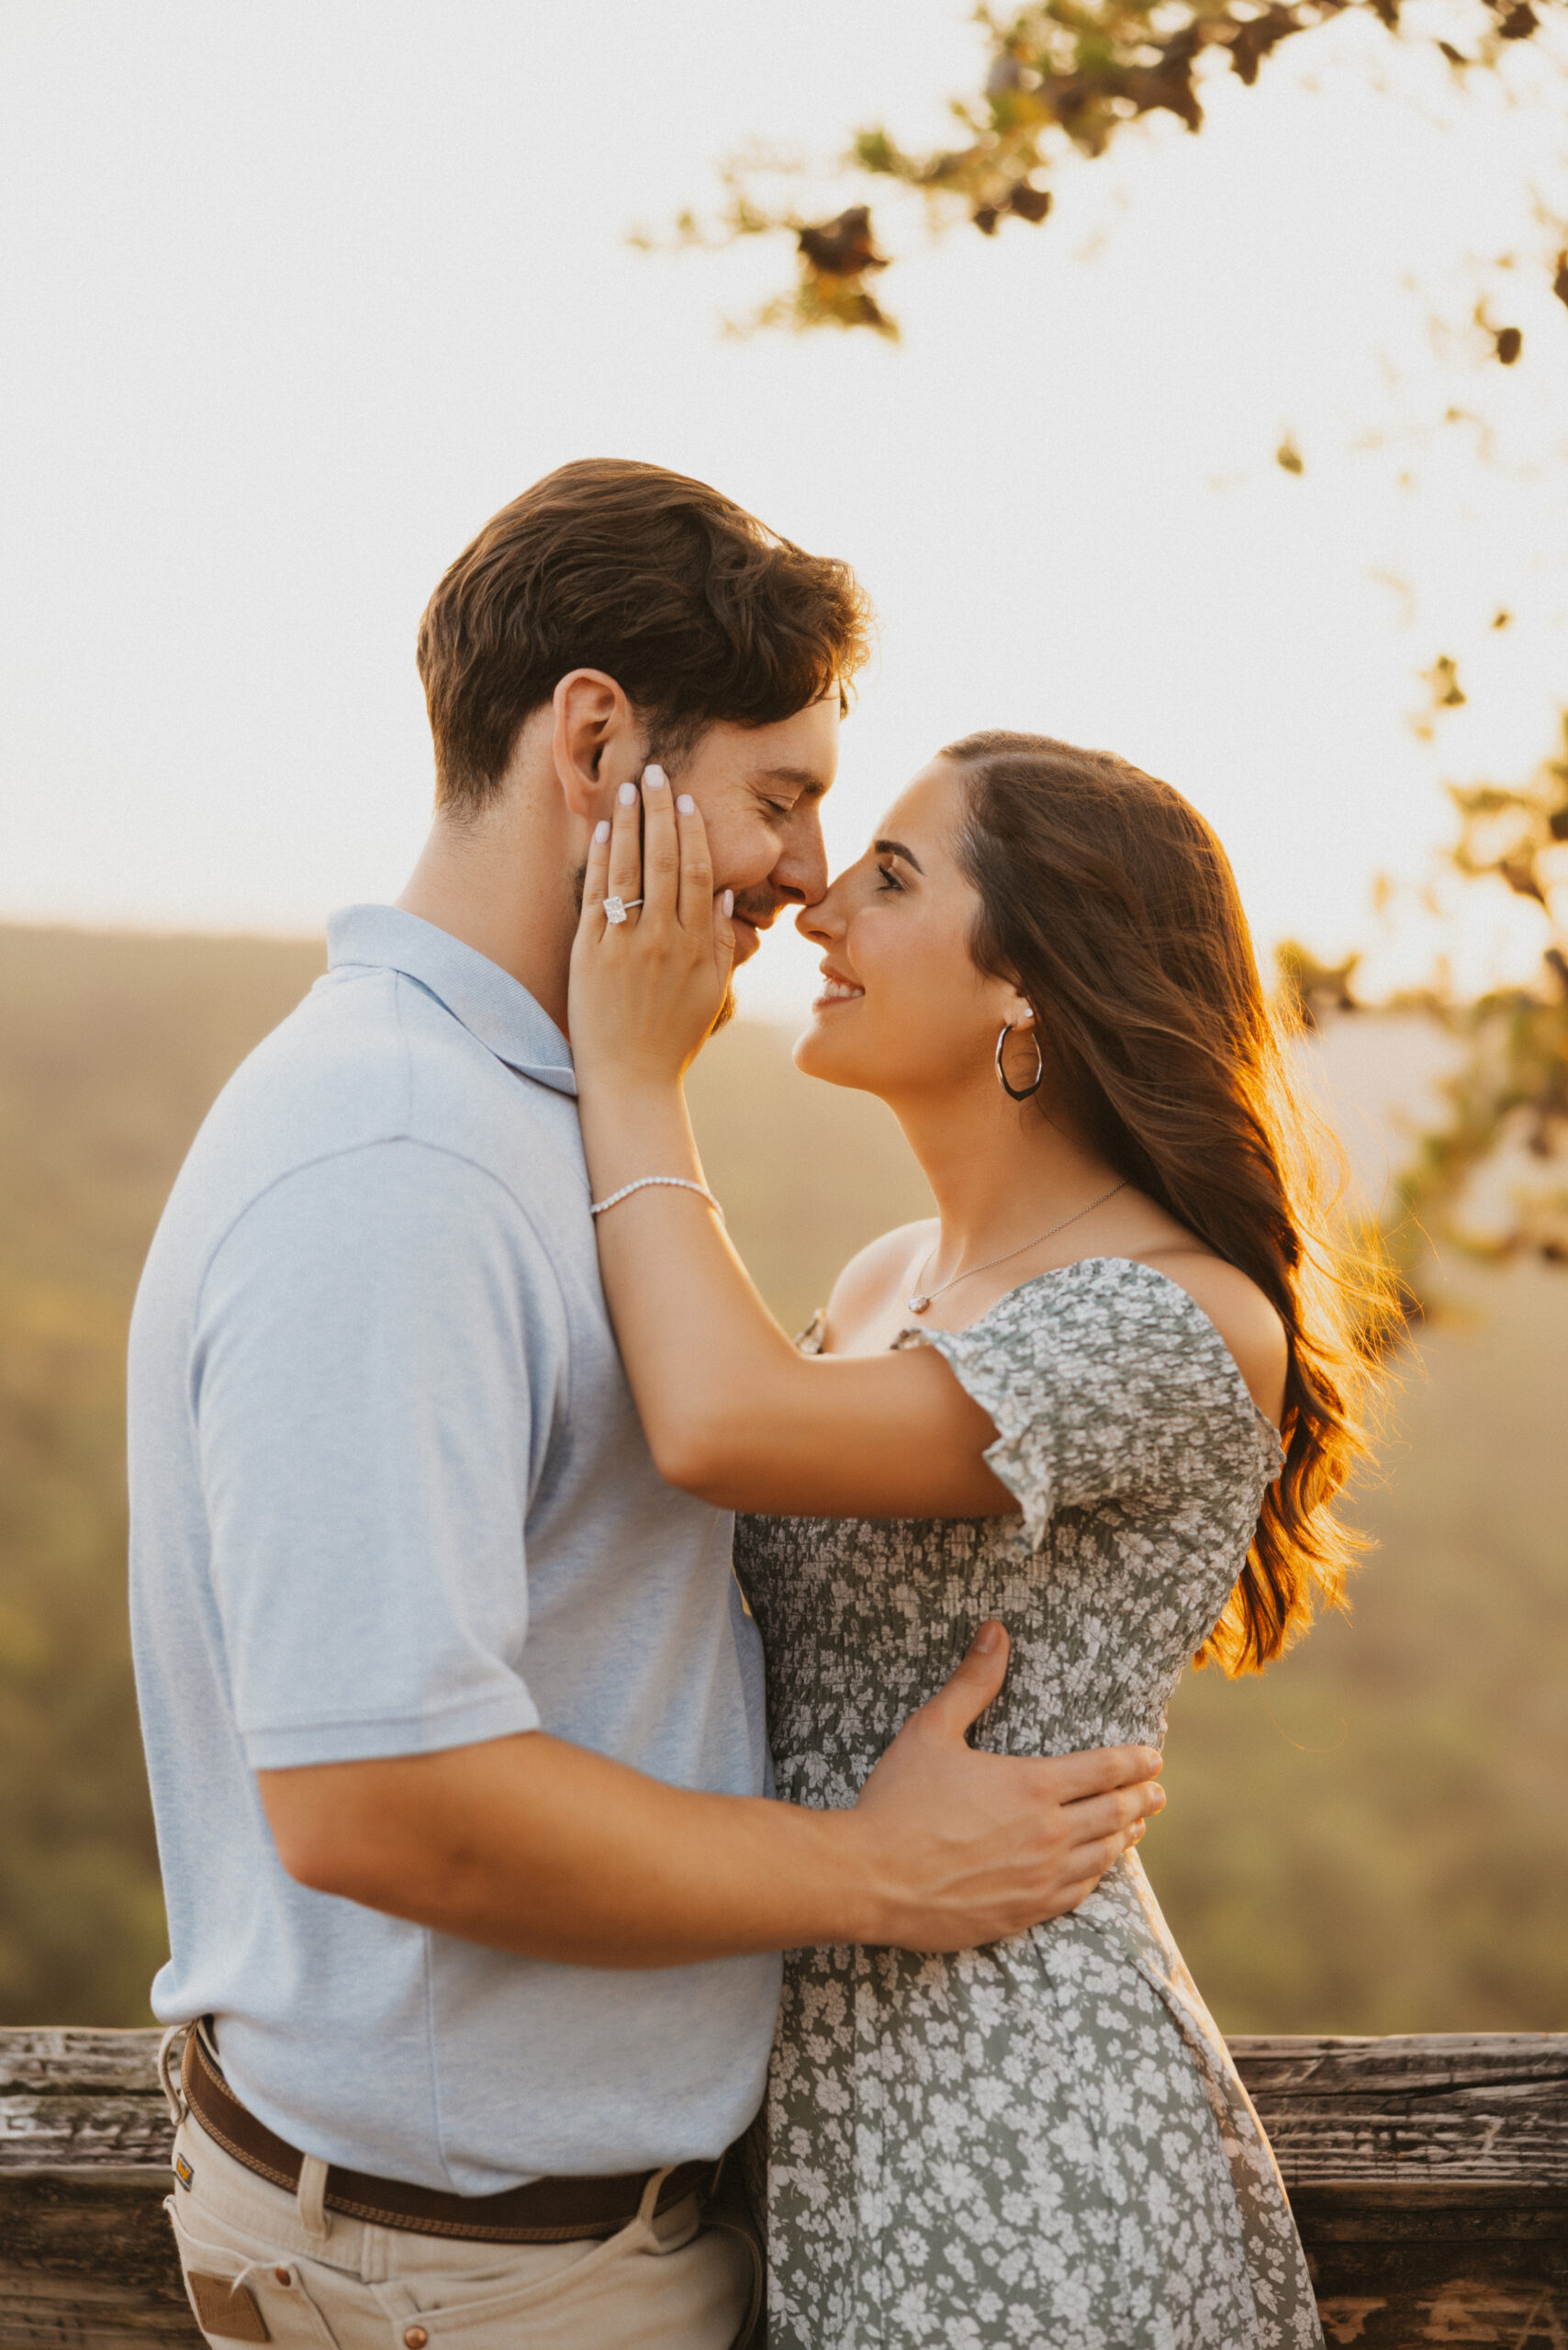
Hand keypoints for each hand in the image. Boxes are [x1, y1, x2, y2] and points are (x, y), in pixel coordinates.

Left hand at [569, 766, 735, 1088]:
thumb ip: (724, 945)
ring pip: (632, 870)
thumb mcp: (712, 994)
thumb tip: (730, 898)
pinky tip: (601, 831)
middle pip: (668, 860)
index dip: (695, 831)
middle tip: (656, 772)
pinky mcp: (591, 955)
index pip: (702, 873)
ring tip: (629, 788)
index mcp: (699, 947)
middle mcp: (665, 940)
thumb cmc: (673, 1039)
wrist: (630, 1080)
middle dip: (662, 811)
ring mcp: (626, 945)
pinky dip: (601, 860)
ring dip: (631, 823)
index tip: (687, 799)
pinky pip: (598, 896)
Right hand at [848, 1622, 1164, 1950]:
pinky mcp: (1024, 1913)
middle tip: (1157, 1792)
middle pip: (1114, 1813)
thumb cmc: (898, 1800)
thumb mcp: (932, 1730)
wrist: (871, 1878)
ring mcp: (1040, 1879)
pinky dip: (1096, 1876)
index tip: (1154, 1758)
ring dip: (1124, 1837)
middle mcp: (1048, 1834)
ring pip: (1102, 1857)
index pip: (1104, 1769)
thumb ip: (973, 1682)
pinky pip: (1077, 1894)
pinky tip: (1097, 1871)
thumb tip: (997, 1631)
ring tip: (1136, 1827)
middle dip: (1141, 1799)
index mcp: (1032, 1785)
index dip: (1135, 1762)